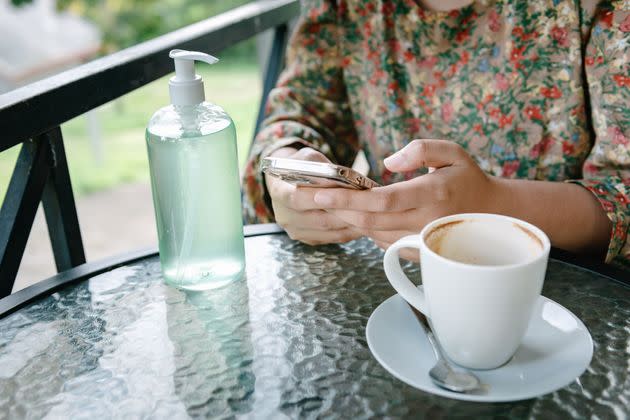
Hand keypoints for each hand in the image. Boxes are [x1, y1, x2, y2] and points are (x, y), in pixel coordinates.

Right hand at [265, 147, 362, 244]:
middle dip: (345, 214)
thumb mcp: (309, 158)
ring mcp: (295, 230)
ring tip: (371, 216)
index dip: (320, 198)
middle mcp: (284, 215)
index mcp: (278, 192)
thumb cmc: (302, 166)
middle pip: (318, 219)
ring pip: (328, 231)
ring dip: (351, 225)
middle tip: (369, 209)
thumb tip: (342, 179)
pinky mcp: (307, 239)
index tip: (343, 194)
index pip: (298, 198)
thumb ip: (321, 167)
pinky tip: (364, 224)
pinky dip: (349, 232)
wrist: (289, 182)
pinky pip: (331, 239)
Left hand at [312, 139, 498, 257]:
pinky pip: (384, 244)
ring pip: (374, 234)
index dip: (349, 199)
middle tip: (311, 198)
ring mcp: (421, 241)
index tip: (322, 193)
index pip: (383, 200)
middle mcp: (425, 221)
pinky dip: (367, 230)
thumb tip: (388, 162)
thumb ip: (421, 149)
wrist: (492, 214)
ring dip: (349, 220)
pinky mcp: (419, 254)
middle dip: (337, 210)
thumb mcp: (452, 151)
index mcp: (432, 193)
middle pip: (371, 221)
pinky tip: (355, 217)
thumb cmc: (467, 179)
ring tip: (327, 205)